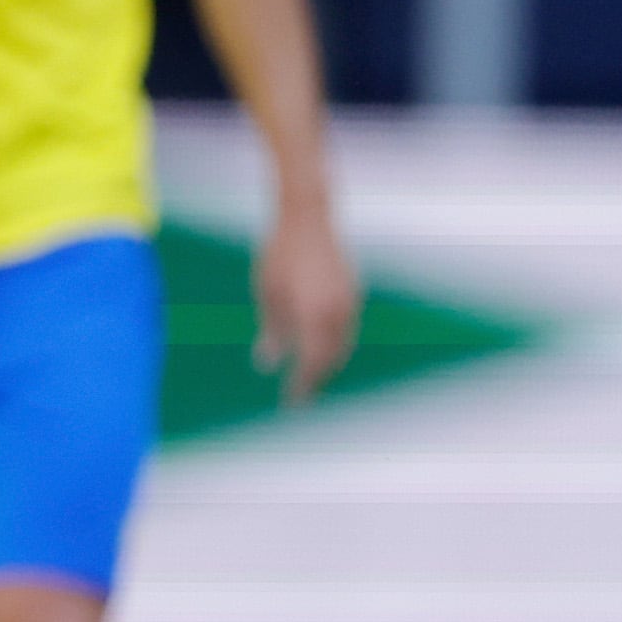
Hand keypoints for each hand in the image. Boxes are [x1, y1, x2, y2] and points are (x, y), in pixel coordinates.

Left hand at [250, 202, 360, 403]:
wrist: (307, 219)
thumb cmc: (279, 256)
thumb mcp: (267, 294)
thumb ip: (272, 331)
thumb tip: (267, 364)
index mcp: (314, 315)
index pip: (311, 363)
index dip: (303, 385)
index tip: (292, 402)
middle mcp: (337, 312)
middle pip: (332, 358)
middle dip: (317, 378)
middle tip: (301, 394)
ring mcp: (350, 301)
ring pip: (343, 344)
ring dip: (328, 362)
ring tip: (309, 375)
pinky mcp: (354, 292)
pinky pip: (347, 328)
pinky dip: (335, 343)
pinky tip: (320, 347)